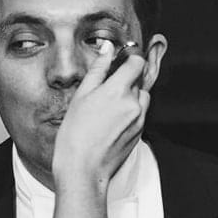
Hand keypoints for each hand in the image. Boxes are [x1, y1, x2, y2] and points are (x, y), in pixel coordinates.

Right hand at [50, 43, 150, 187]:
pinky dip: (130, 112)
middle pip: (139, 80)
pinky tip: (111, 122)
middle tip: (106, 89)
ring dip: (130, 96)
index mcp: (118, 90)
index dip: (130, 58)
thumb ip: (98, 69)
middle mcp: (134, 104)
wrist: (83, 169)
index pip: (137, 63)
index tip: (122, 60)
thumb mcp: (81, 96)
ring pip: (142, 97)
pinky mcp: (140, 133)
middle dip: (126, 80)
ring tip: (109, 107)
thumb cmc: (76, 135)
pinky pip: (140, 114)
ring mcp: (139, 119)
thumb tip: (107, 49)